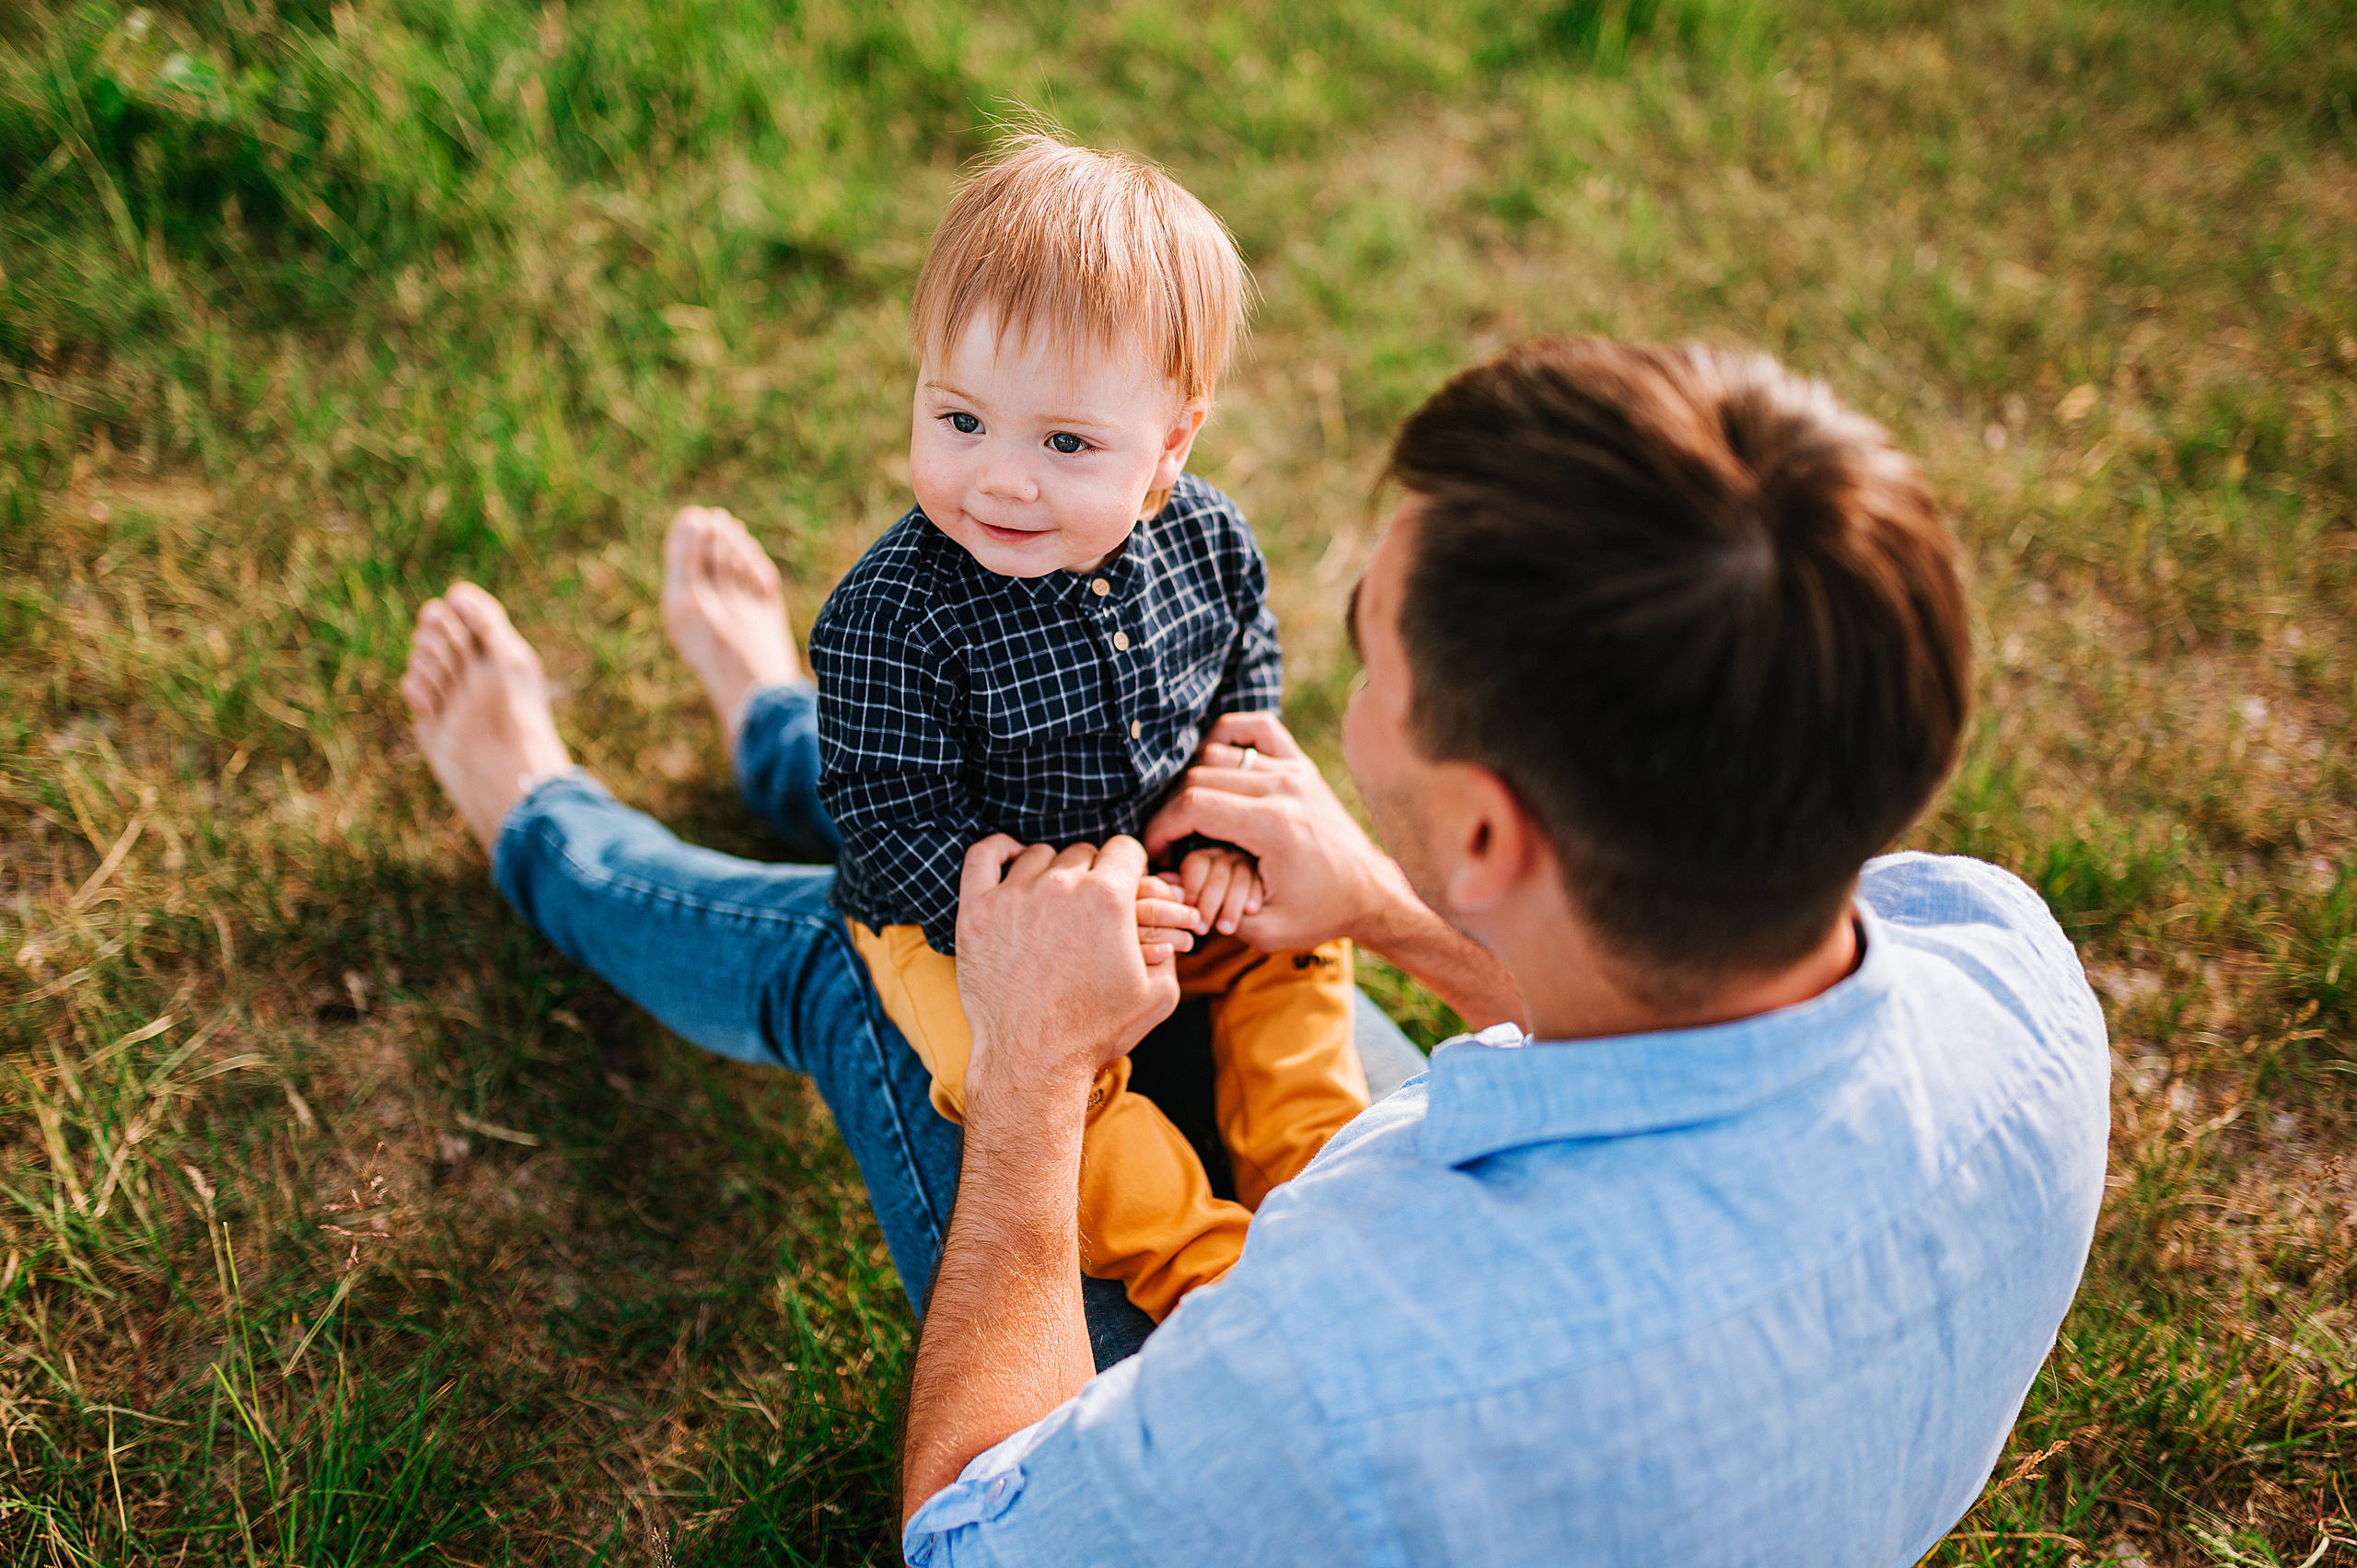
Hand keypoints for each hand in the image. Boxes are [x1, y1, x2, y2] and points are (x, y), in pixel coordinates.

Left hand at [955, 835, 1181, 1097]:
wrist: (1033, 1061)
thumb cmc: (1095, 1031)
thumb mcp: (1157, 995)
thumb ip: (1170, 949)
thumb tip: (1169, 926)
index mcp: (1108, 898)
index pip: (1125, 849)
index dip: (1131, 868)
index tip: (1125, 886)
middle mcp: (1060, 886)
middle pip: (1084, 853)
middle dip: (1093, 876)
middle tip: (1089, 911)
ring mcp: (1013, 895)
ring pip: (1039, 855)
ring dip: (1051, 872)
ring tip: (1053, 905)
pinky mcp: (976, 910)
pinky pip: (984, 855)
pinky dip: (999, 850)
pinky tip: (1011, 862)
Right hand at [1143, 712, 1403, 951]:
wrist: (1372, 894)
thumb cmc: (1319, 914)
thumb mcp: (1264, 931)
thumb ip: (1211, 905)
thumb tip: (1169, 878)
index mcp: (1272, 825)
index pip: (1192, 805)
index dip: (1160, 828)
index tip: (1155, 852)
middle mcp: (1283, 787)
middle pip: (1198, 778)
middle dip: (1172, 811)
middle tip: (1168, 842)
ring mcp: (1294, 771)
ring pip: (1218, 754)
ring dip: (1193, 782)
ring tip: (1189, 817)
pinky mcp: (1302, 766)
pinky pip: (1257, 729)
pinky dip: (1228, 735)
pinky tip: (1215, 763)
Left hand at [1178, 845, 1263, 936]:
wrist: (1247, 910)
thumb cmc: (1208, 904)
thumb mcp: (1192, 895)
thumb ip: (1183, 888)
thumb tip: (1162, 879)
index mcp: (1205, 856)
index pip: (1197, 863)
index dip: (1191, 889)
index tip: (1188, 911)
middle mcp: (1227, 854)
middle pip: (1218, 873)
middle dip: (1209, 904)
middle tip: (1201, 930)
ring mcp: (1249, 863)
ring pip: (1241, 877)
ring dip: (1231, 905)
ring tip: (1224, 930)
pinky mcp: (1266, 874)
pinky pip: (1261, 881)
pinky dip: (1254, 896)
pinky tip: (1250, 911)